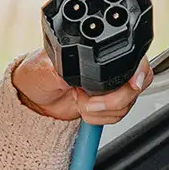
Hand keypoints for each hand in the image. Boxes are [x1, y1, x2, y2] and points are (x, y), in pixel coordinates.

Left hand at [10, 48, 152, 125]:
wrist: (30, 99)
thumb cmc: (35, 75)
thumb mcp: (46, 68)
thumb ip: (66, 69)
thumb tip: (79, 72)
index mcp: (98, 51)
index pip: (134, 60)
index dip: (138, 73)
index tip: (133, 84)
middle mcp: (109, 68)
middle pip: (135, 85)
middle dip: (113, 99)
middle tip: (86, 99)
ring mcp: (109, 87)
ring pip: (127, 104)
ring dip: (102, 110)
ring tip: (80, 101)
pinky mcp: (106, 104)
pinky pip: (116, 115)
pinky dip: (100, 119)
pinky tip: (83, 109)